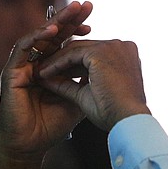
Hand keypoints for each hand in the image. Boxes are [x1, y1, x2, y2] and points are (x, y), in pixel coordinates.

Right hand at [0, 1, 93, 168]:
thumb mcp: (79, 98)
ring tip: (71, 12)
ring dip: (55, 22)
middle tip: (85, 5)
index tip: (93, 24)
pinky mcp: (11, 71)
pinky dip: (37, 38)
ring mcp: (22, 65)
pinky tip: (52, 30)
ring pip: (38, 37)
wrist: (32, 144)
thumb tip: (111, 66)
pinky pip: (23, 48)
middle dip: (70, 19)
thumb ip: (88, 81)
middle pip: (53, 35)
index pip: (65, 43)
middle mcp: (35, 62)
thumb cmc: (53, 124)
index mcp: (50, 68)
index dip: (77, 32)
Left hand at [35, 38, 151, 131]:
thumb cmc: (115, 114)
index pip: (93, 55)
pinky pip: (72, 54)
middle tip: (43, 71)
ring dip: (56, 61)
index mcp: (125, 56)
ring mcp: (112, 47)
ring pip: (76, 50)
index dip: (73, 65)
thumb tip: (51, 81)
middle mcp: (121, 47)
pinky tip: (44, 74)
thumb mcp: (90, 94)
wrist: (127, 121)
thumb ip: (72, 85)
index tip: (57, 75)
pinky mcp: (100, 52)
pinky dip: (56, 64)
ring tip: (40, 73)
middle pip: (84, 49)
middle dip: (62, 60)